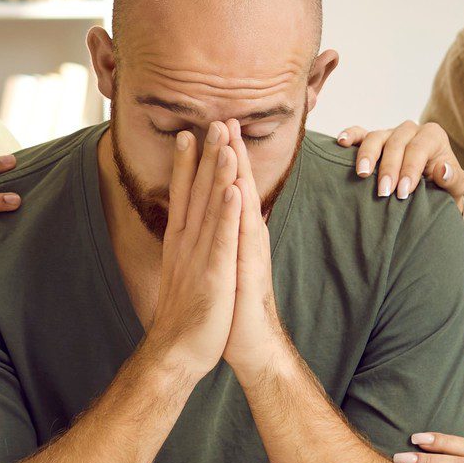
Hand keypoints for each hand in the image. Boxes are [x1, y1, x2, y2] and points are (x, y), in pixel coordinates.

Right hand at [141, 122, 241, 381]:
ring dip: (217, 172)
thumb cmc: (185, 316)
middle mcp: (187, 242)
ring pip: (210, 206)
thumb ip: (184, 249)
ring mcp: (200, 256)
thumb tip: (183, 233)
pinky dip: (226, 212)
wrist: (179, 352)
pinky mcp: (215, 273)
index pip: (183, 195)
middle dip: (205, 155)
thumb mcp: (182, 274)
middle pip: (195, 191)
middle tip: (212, 121)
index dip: (186, 164)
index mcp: (180, 242)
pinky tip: (233, 189)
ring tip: (224, 140)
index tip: (189, 134)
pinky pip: (222, 237)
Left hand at [223, 120, 288, 381]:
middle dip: (231, 153)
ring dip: (238, 171)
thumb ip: (222, 240)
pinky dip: (239, 210)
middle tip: (225, 117)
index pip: (227, 189)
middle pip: (238, 187)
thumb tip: (215, 220)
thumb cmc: (234, 306)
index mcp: (234, 235)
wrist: (250, 344)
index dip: (220, 160)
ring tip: (233, 140)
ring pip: (243, 204)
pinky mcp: (249, 270)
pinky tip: (237, 189)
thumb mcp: (223, 265)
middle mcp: (245, 237)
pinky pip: (243, 235)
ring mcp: (249, 252)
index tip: (212, 129)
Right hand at [335, 121, 463, 207]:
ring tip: (362, 175)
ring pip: (375, 137)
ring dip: (367, 155)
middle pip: (395, 142)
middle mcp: (411, 130)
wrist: (430, 192)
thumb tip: (442, 169)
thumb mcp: (455, 188)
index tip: (403, 192)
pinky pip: (360, 133)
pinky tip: (341, 142)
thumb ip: (453, 179)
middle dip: (389, 168)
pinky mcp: (373, 140)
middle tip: (383, 192)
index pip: (419, 147)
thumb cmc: (443, 189)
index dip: (410, 169)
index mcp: (432, 136)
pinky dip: (350, 136)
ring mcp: (390, 133)